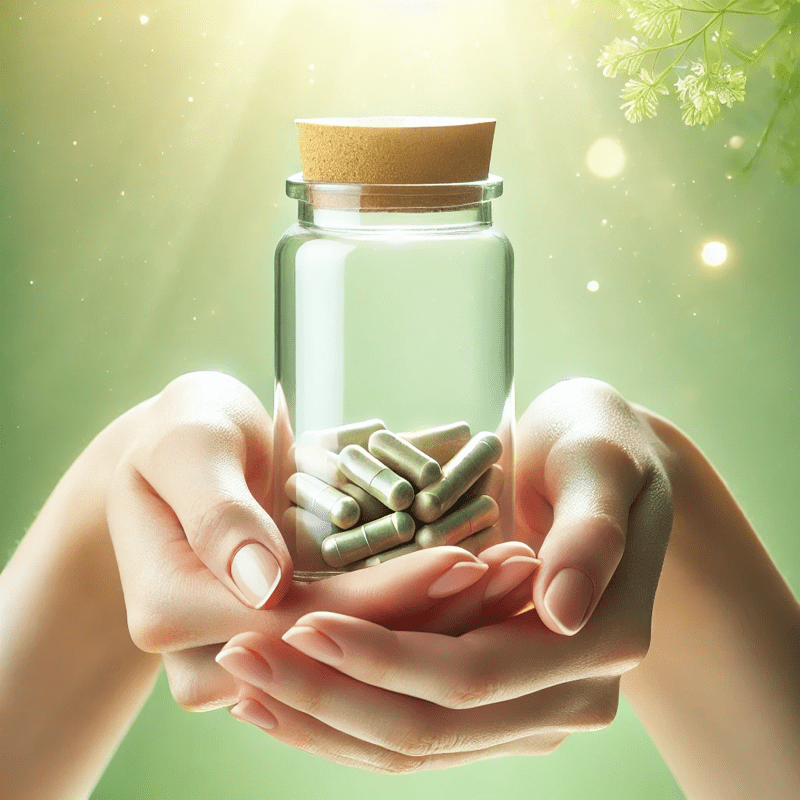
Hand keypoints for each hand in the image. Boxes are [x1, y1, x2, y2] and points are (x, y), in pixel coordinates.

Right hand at [105, 371, 540, 711]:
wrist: (175, 463)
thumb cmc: (178, 435)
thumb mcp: (188, 446)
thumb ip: (217, 510)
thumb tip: (263, 584)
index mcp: (174, 610)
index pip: (299, 620)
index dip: (387, 596)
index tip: (465, 558)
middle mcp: (213, 653)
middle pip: (340, 650)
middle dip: (436, 612)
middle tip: (518, 567)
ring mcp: (254, 652)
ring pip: (359, 655)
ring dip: (444, 618)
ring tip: (518, 571)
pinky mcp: (289, 635)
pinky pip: (362, 637)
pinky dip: (424, 609)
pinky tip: (485, 577)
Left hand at [215, 378, 673, 769]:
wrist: (609, 470)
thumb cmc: (602, 446)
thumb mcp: (603, 464)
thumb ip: (590, 535)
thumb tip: (559, 611)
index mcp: (599, 642)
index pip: (471, 671)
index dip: (382, 656)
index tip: (300, 625)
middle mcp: (568, 693)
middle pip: (432, 725)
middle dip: (330, 696)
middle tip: (241, 657)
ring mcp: (531, 704)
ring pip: (415, 743)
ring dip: (325, 718)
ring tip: (243, 684)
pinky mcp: (496, 696)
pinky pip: (416, 728)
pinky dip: (348, 716)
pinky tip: (285, 695)